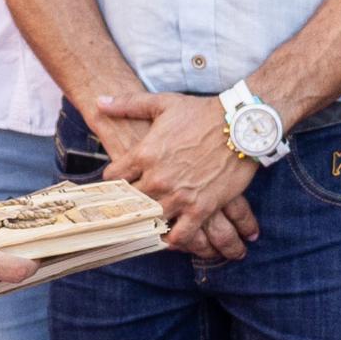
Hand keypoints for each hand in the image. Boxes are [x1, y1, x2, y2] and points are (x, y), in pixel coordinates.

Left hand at [96, 92, 260, 260]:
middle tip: (129, 209)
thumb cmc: (202, 112)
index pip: (113, 178)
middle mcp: (158, 179)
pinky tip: (170, 236)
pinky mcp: (201, 208)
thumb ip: (128, 104)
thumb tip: (100, 100)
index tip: (119, 184)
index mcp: (144, 154)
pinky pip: (180, 234)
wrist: (240, 125)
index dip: (114, 181)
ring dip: (149, 222)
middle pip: (129, 203)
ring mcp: (179, 196)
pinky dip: (173, 238)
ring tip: (147, 224)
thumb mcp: (163, 103)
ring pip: (151, 220)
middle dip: (128, 205)